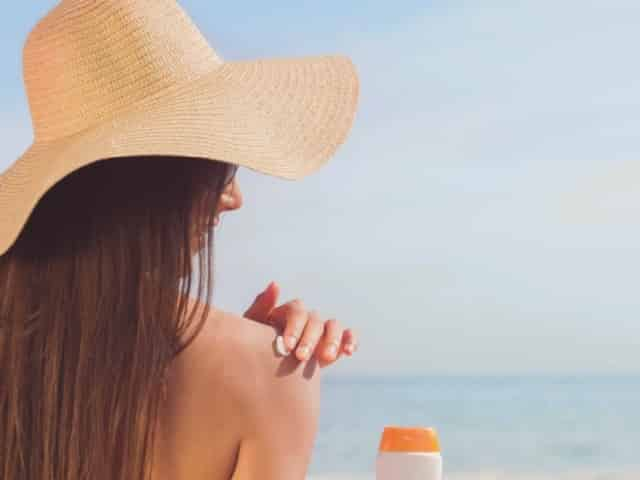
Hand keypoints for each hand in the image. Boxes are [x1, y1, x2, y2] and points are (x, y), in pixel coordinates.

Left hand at [243, 281, 357, 366]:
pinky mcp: (334, 344)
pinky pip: (347, 336)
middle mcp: (306, 318)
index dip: (293, 327)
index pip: (296, 311)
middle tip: (302, 357)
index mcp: (287, 313)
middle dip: (310, 339)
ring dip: (331, 340)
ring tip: (326, 357)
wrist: (262, 374)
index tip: (287, 347)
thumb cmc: (253, 349)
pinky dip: (351, 340)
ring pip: (333, 326)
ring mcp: (321, 330)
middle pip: (314, 320)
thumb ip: (260, 308)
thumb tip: (275, 284)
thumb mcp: (252, 331)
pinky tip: (348, 352)